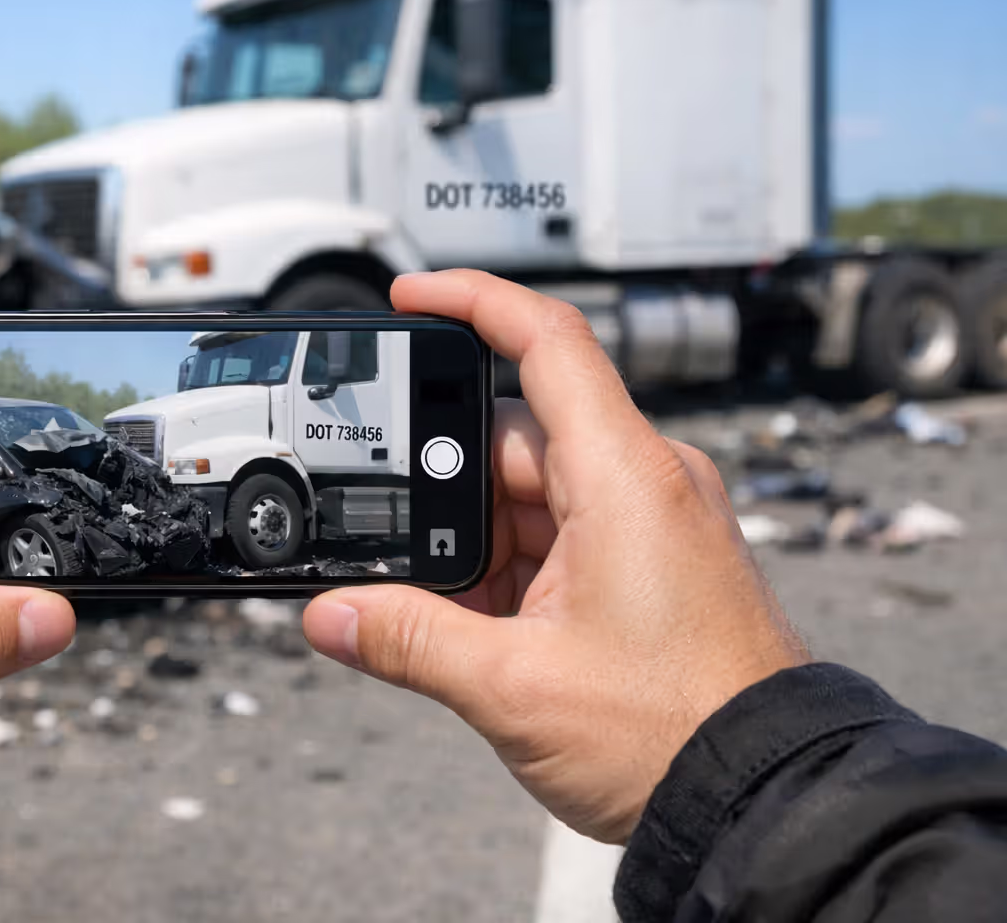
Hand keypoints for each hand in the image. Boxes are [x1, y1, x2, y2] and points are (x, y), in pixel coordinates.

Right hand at [302, 270, 807, 842]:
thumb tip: (331, 613)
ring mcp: (650, 523)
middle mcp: (644, 483)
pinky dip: (510, 571)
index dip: (472, 301)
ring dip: (478, 547)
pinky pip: (558, 537)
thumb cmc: (678, 733)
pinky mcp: (650, 563)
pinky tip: (486, 631)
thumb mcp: (514, 687)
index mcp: (624, 478)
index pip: (546, 342)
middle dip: (447, 493)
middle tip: (400, 549)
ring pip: (530, 495)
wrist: (764, 800)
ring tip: (458, 620)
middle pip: (514, 437)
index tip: (409, 296)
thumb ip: (408, 640)